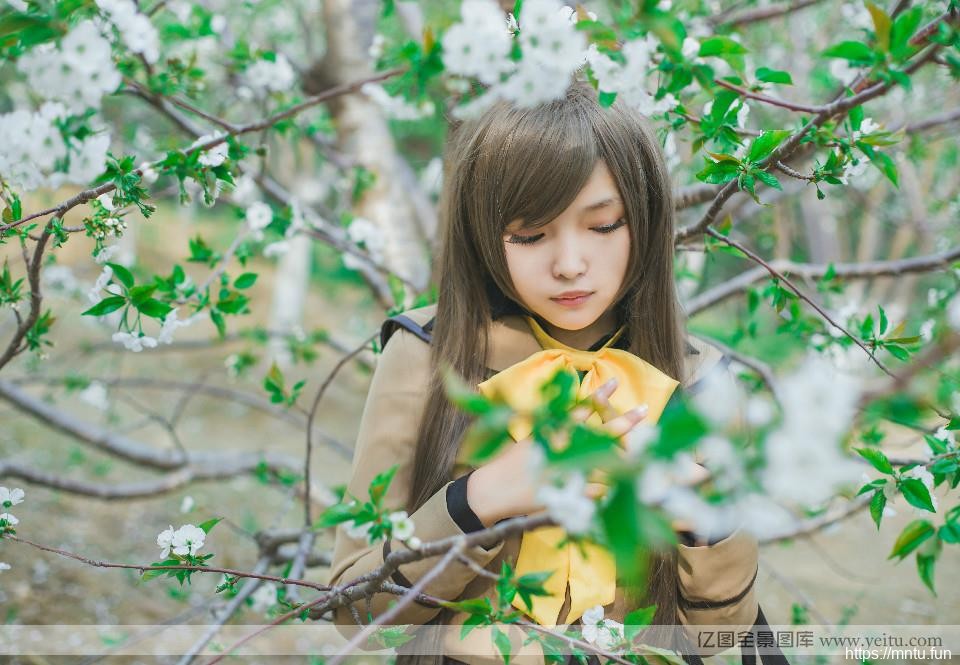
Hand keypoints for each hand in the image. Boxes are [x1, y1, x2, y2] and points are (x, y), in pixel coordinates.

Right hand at [467, 378, 649, 525]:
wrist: (491, 491)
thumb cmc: (509, 463)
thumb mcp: (530, 439)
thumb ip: (551, 427)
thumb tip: (573, 414)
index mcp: (551, 433)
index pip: (579, 410)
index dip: (599, 396)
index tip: (614, 382)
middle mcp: (561, 449)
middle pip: (599, 433)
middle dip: (624, 421)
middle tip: (644, 409)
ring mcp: (566, 471)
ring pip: (603, 462)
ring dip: (625, 456)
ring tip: (645, 449)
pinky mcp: (567, 494)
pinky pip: (597, 491)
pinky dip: (610, 488)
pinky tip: (626, 485)